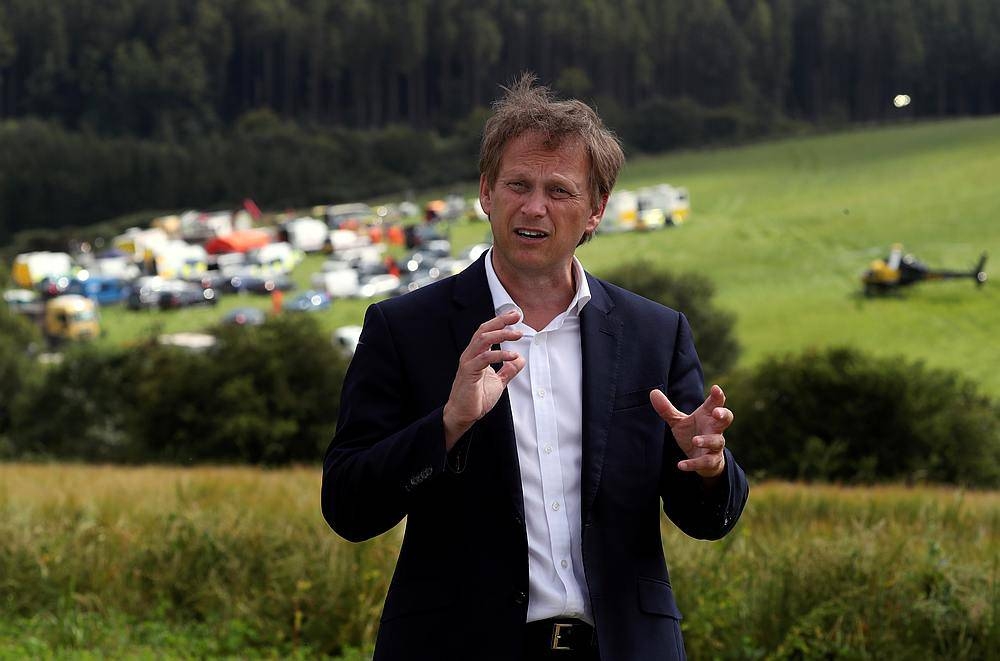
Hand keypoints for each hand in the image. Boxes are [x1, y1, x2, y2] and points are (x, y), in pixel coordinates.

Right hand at [443, 309, 525, 448]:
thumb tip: (520, 360)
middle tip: (517, 316)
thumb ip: (508, 370)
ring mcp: (468, 362)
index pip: (487, 331)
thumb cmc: (477, 398)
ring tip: (517, 334)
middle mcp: (470, 355)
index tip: (515, 315)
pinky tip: (512, 356)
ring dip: (501, 334)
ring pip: (483, 340)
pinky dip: (499, 354)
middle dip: (501, 321)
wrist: (463, 415)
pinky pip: (484, 358)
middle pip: (484, 330)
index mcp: (476, 354)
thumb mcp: (498, 382)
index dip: (500, 321)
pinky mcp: (468, 372)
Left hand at [649, 385, 732, 479]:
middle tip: (717, 413)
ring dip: (707, 440)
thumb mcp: (679, 422)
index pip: (716, 403)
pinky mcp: (712, 461)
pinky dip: (693, 464)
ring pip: (717, 441)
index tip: (716, 388)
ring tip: (695, 440)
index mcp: (708, 416)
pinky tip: (681, 465)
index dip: (718, 396)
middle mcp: (714, 429)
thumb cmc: (693, 434)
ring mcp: (715, 445)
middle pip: (726, 419)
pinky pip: (705, 462)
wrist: (703, 461)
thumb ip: (667, 409)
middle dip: (723, 415)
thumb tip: (653, 392)